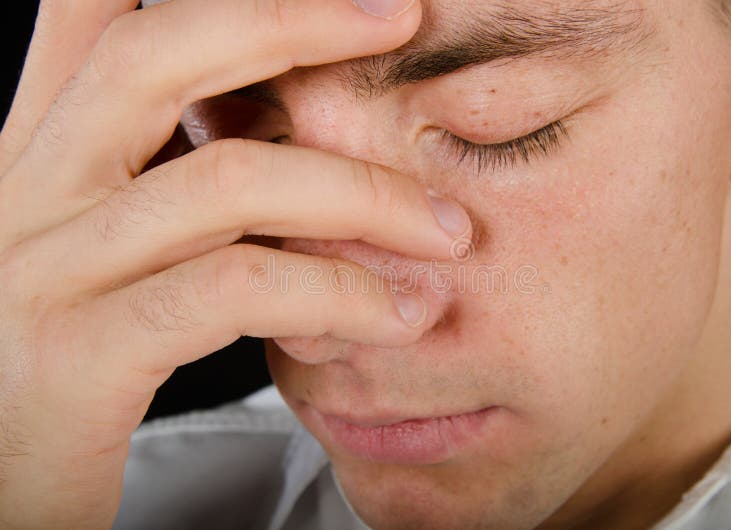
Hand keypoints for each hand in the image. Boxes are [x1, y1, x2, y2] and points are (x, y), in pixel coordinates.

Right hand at [0, 1, 468, 527]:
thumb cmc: (75, 364)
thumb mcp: (115, 254)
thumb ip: (175, 190)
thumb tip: (278, 136)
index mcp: (40, 156)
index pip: (99, 20)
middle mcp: (31, 192)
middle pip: (159, 52)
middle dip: (294, 21)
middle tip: (399, 18)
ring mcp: (49, 269)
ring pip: (227, 180)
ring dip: (362, 196)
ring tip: (441, 232)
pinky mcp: (81, 355)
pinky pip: (233, 288)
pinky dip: (335, 293)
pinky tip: (394, 316)